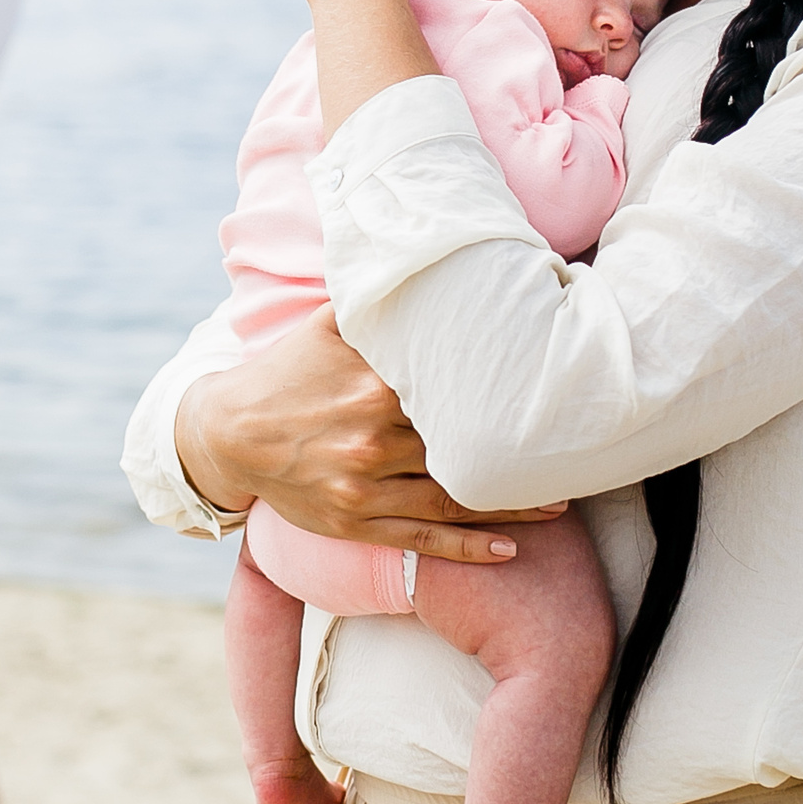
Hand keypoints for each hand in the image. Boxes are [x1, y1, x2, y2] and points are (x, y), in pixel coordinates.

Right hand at [175, 307, 564, 563]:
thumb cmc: (288, 372)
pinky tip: (509, 550)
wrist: (228, 433)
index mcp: (375, 385)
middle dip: (519, 450)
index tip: (551, 389)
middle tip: (574, 449)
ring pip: (454, 498)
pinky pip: (423, 539)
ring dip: (512, 504)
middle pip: (463, 445)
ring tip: (561, 501)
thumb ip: (378, 298)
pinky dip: (468, 548)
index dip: (505, 391)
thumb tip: (427, 253)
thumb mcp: (328, 324)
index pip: (456, 389)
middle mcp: (373, 437)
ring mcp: (366, 486)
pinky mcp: (357, 522)